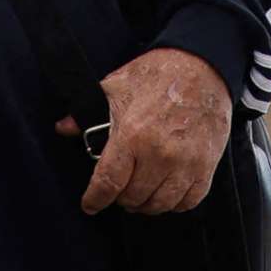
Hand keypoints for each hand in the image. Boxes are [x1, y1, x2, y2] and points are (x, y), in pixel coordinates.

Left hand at [57, 46, 231, 216]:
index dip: (95, 199)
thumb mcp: (117, 87)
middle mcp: (159, 154)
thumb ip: (88, 113)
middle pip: (132, 198)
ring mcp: (185, 163)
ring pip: (159, 205)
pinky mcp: (206, 166)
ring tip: (141, 192)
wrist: (202, 65)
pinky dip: (175, 202)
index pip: (108, 184)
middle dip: (121, 197)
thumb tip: (64, 128)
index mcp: (132, 135)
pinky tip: (167, 190)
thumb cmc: (158, 75)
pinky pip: (188, 201)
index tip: (90, 205)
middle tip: (120, 188)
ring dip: (146, 203)